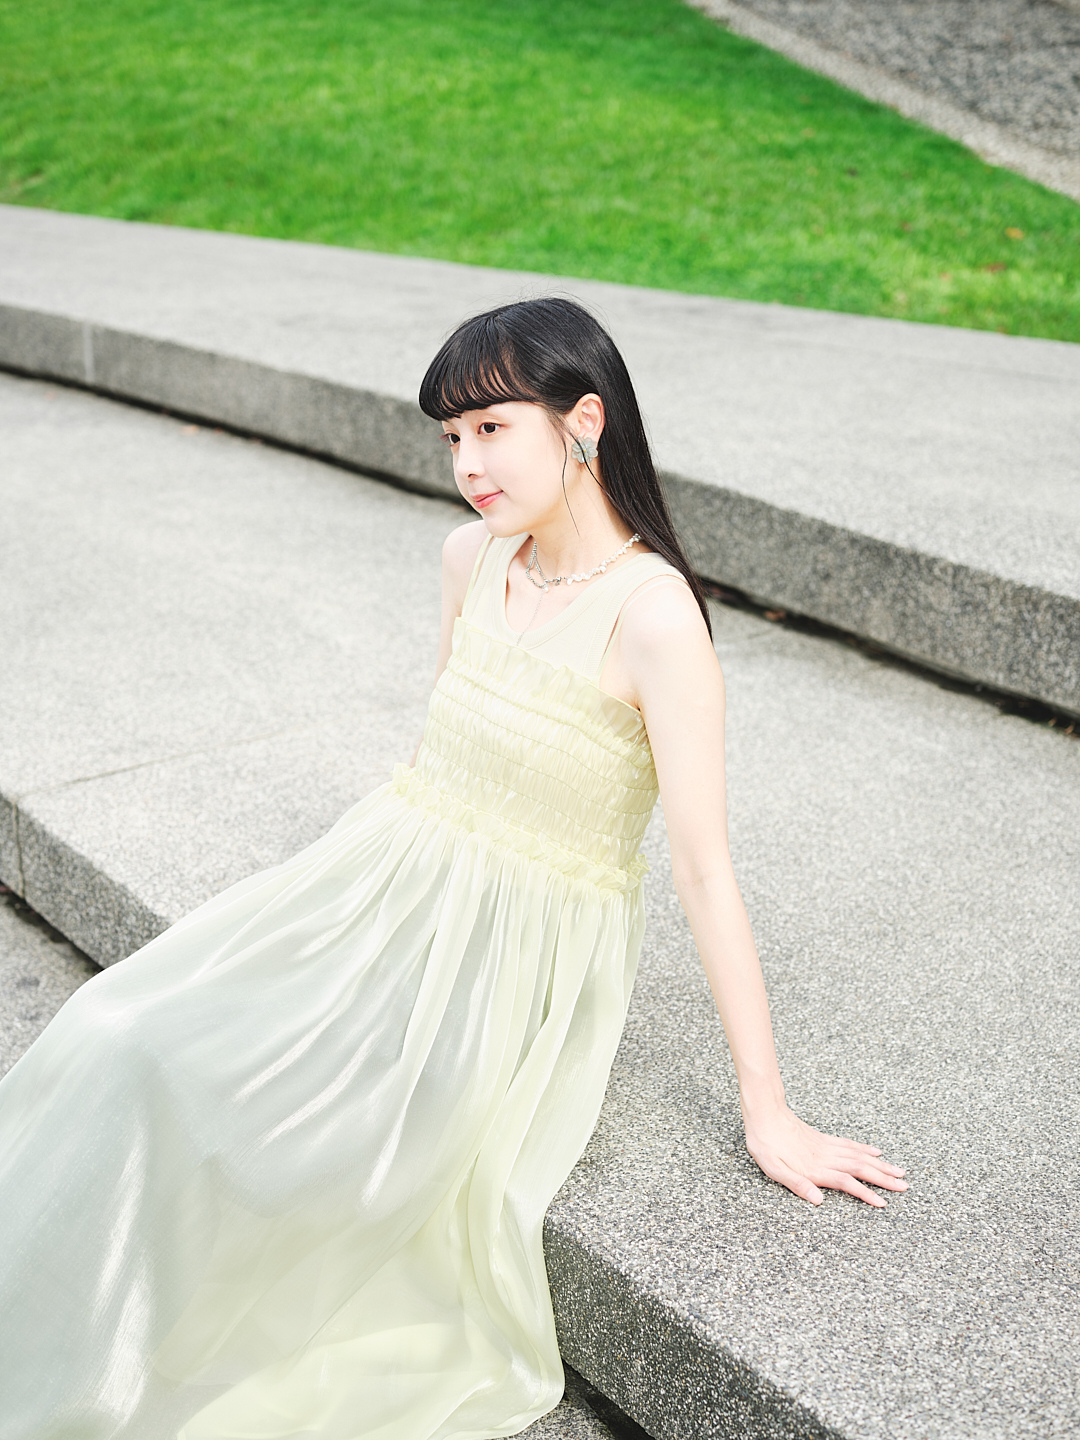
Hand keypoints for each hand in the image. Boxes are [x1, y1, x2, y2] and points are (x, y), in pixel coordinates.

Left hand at [743, 1104, 907, 1206]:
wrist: (764, 1112)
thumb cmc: (765, 1143)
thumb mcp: (773, 1168)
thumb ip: (796, 1184)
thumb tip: (818, 1201)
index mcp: (815, 1167)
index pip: (846, 1183)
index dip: (865, 1193)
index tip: (884, 1203)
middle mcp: (825, 1157)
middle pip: (860, 1168)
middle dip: (883, 1178)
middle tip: (905, 1186)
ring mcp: (826, 1146)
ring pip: (859, 1156)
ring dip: (880, 1165)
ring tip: (899, 1171)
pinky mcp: (823, 1138)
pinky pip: (849, 1144)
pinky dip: (864, 1149)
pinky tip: (875, 1153)